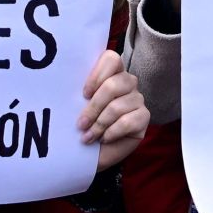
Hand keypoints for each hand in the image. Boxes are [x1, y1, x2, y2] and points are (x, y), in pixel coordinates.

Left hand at [78, 49, 149, 171]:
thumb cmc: (84, 127)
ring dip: (100, 124)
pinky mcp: (144, 117)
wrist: (92, 154)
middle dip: (93, 107)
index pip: (111, 59)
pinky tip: (104, 139)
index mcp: (111, 74)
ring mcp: (137, 99)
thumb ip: (79, 94)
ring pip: (118, 106)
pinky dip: (112, 132)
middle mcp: (127, 83)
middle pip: (113, 84)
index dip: (97, 75)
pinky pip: (127, 121)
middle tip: (81, 124)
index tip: (84, 94)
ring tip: (88, 136)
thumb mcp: (77, 108)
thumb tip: (68, 86)